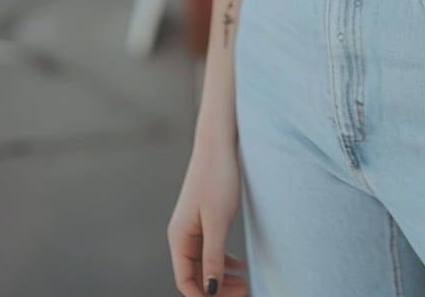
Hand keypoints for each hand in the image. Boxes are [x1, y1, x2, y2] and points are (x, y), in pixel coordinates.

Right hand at [167, 137, 248, 296]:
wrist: (218, 142)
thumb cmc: (216, 177)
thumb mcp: (217, 220)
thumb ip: (213, 256)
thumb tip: (210, 291)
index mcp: (179, 238)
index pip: (186, 281)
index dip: (205, 296)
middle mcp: (182, 236)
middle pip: (196, 276)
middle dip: (218, 289)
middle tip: (245, 291)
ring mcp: (194, 228)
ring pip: (205, 264)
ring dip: (223, 277)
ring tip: (246, 283)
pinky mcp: (205, 219)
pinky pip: (212, 250)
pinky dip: (226, 261)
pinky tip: (242, 265)